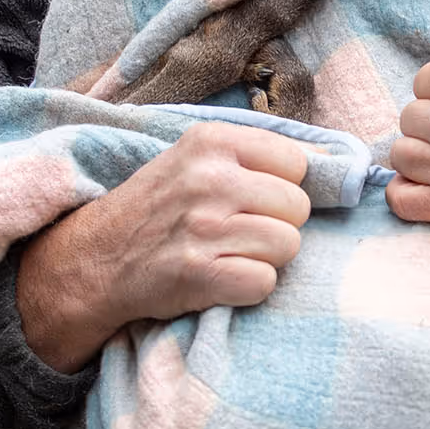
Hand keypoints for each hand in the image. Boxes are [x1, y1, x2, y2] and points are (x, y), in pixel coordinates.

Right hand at [16, 121, 310, 371]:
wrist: (95, 259)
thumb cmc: (157, 208)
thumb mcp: (194, 158)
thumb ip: (252, 155)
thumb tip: (334, 162)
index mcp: (212, 140)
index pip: (297, 162)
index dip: (283, 186)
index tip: (254, 200)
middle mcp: (209, 178)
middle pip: (298, 207)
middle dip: (277, 225)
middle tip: (238, 232)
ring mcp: (204, 226)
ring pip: (288, 245)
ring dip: (265, 258)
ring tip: (229, 254)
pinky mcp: (200, 272)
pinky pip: (266, 282)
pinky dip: (249, 288)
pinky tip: (223, 279)